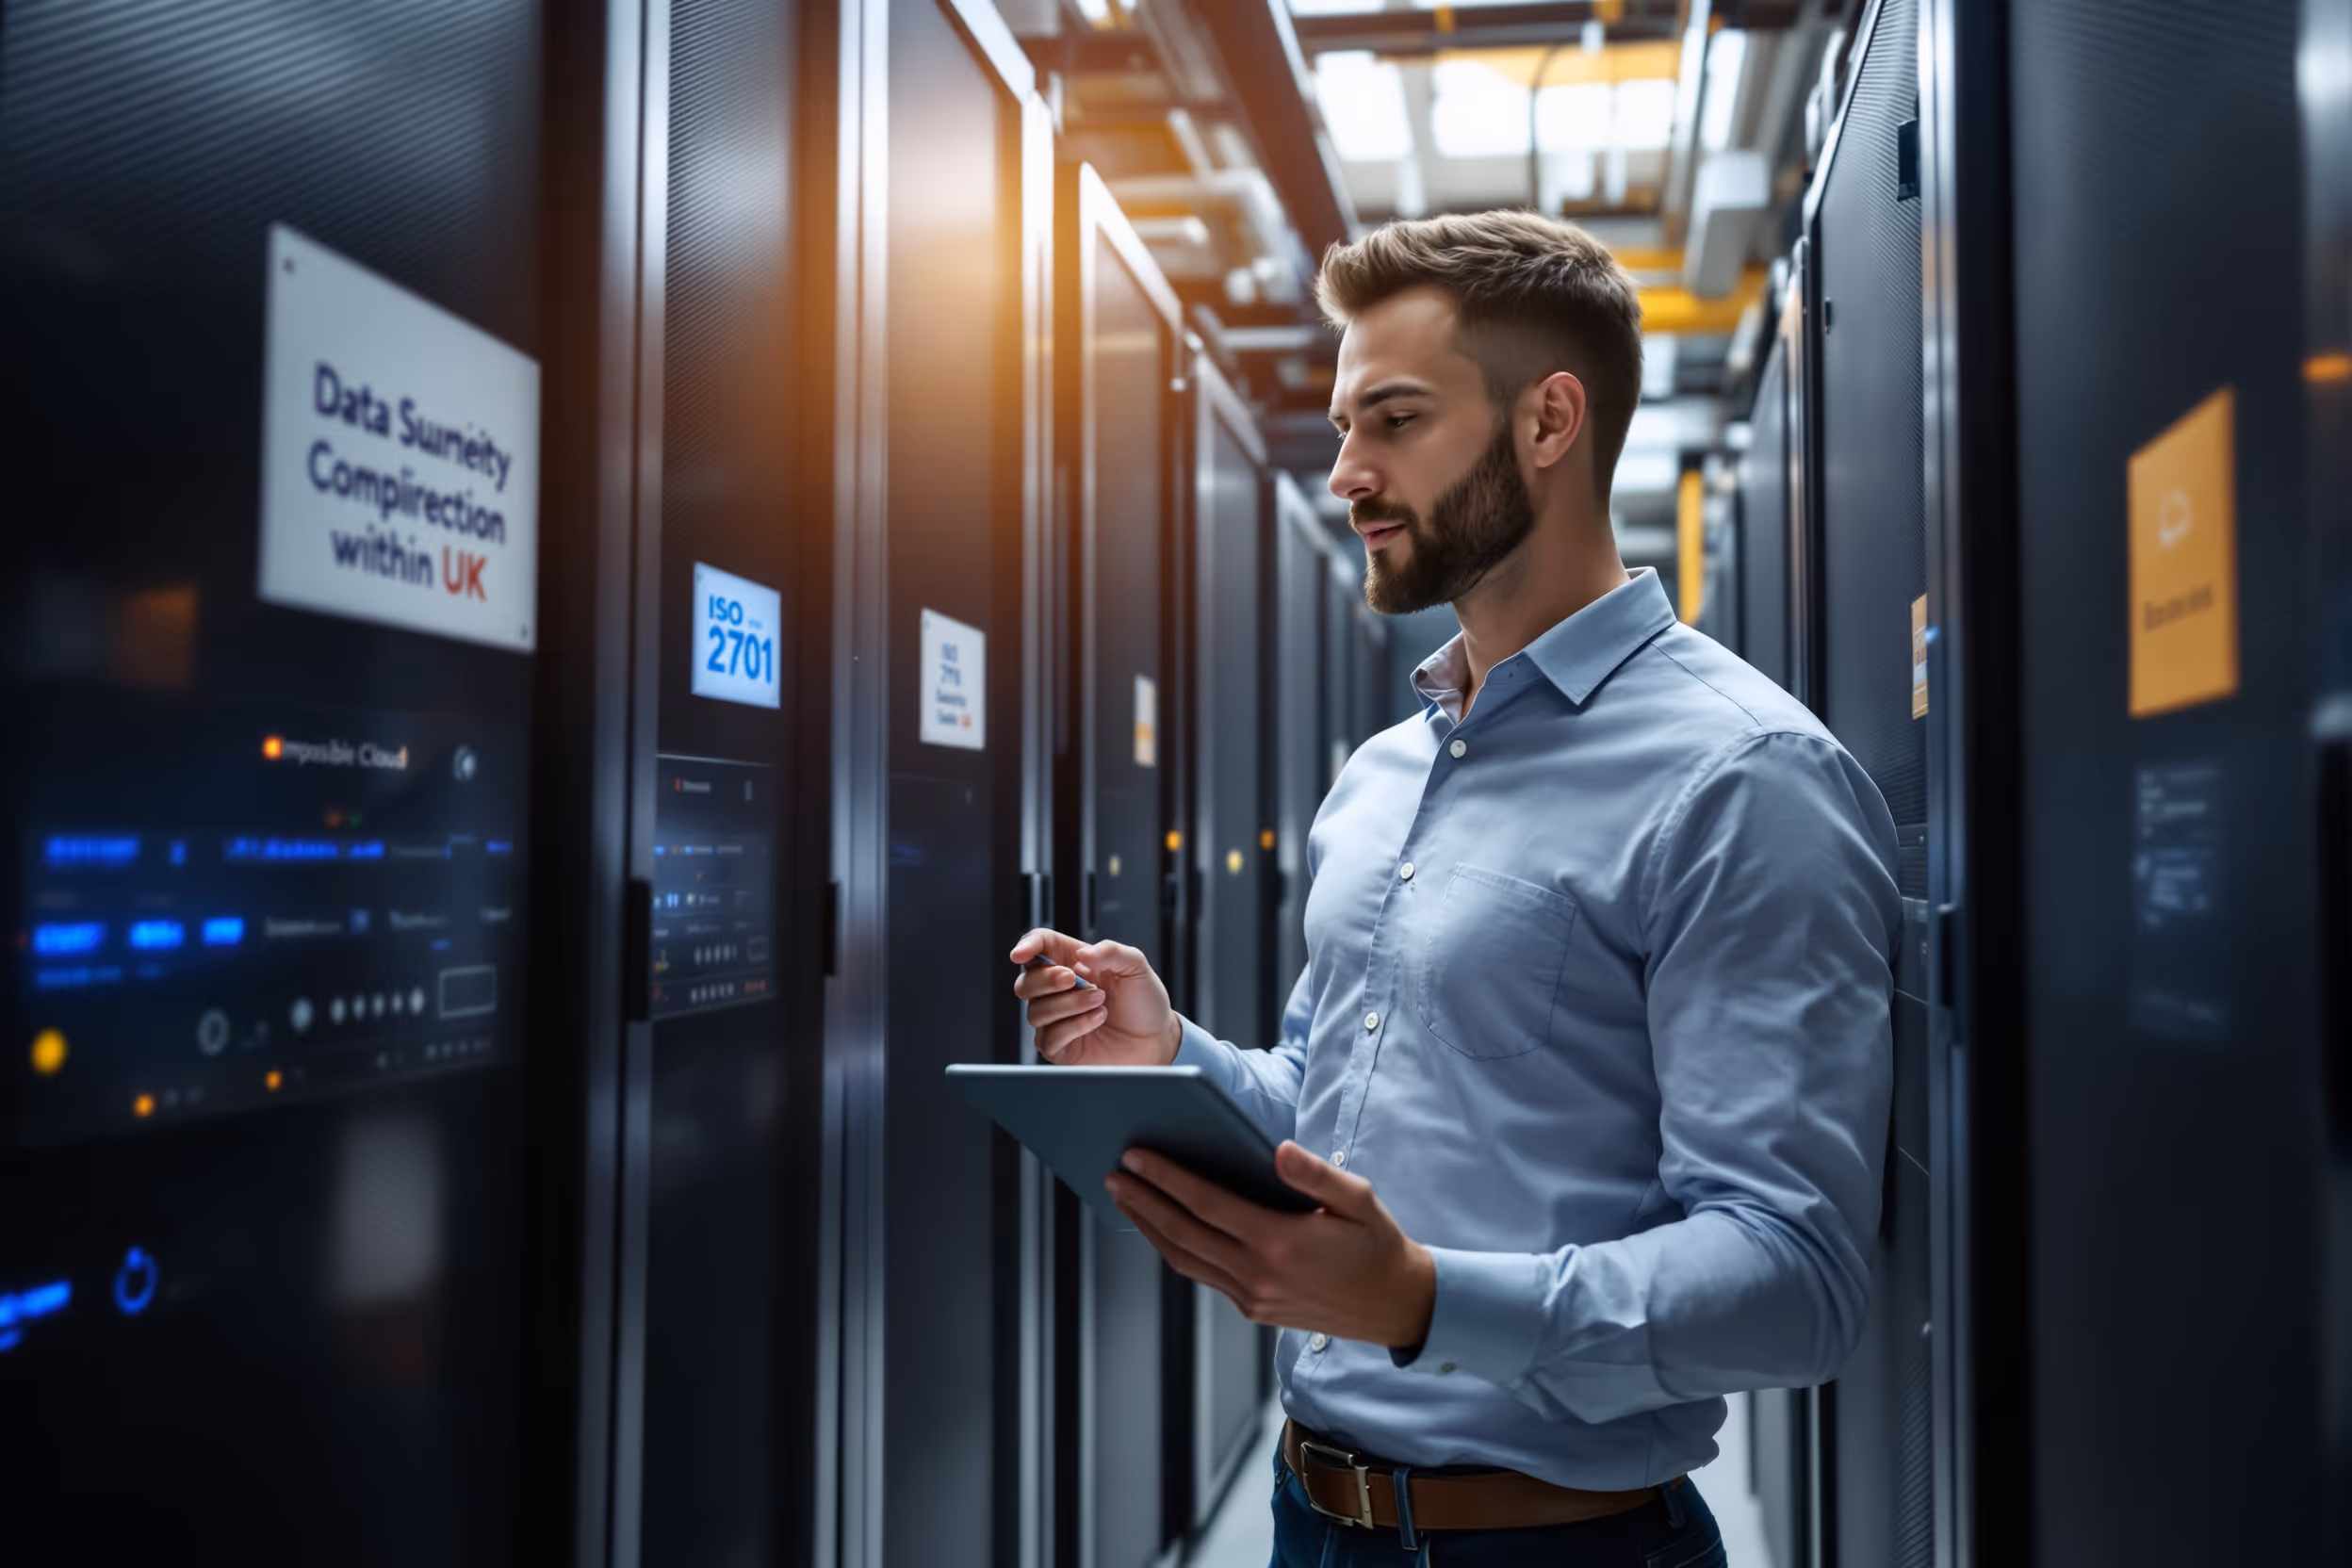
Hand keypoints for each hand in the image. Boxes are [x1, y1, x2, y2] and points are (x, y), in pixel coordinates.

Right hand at [1009, 929, 1179, 1066]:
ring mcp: (1056, 1021)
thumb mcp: (1135, 966)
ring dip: (1068, 1004)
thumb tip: (1081, 955)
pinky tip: (1098, 1019)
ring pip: (1036, 1012)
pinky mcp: (1060, 1047)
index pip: (1038, 947)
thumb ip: (1111, 952)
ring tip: (1100, 1001)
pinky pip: (1050, 1038)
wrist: (1156, 1038)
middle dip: (1046, 980)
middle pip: (1026, 982)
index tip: (1020, 955)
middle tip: (1073, 978)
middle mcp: (1057, 991)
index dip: (1026, 947)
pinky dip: (1074, 1026)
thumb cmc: (1143, 1000)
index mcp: (1070, 961)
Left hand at [1107, 1142, 1436, 1350]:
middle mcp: (1260, 1275)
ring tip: (1125, 1196)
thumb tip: (1276, 1150)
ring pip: (1186, 1259)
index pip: (1209, 1204)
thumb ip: (1316, 1174)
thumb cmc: (1376, 1243)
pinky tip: (1162, 1226)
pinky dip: (1176, 1248)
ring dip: (1151, 1227)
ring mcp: (1253, 1297)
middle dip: (1144, 1201)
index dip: (1167, 1179)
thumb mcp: (1359, 1199)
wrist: (1395, 1306)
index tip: (1136, 1156)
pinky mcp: (1253, 1308)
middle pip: (1184, 1233)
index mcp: (1282, 1243)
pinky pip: (1203, 1274)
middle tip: (1113, 1172)